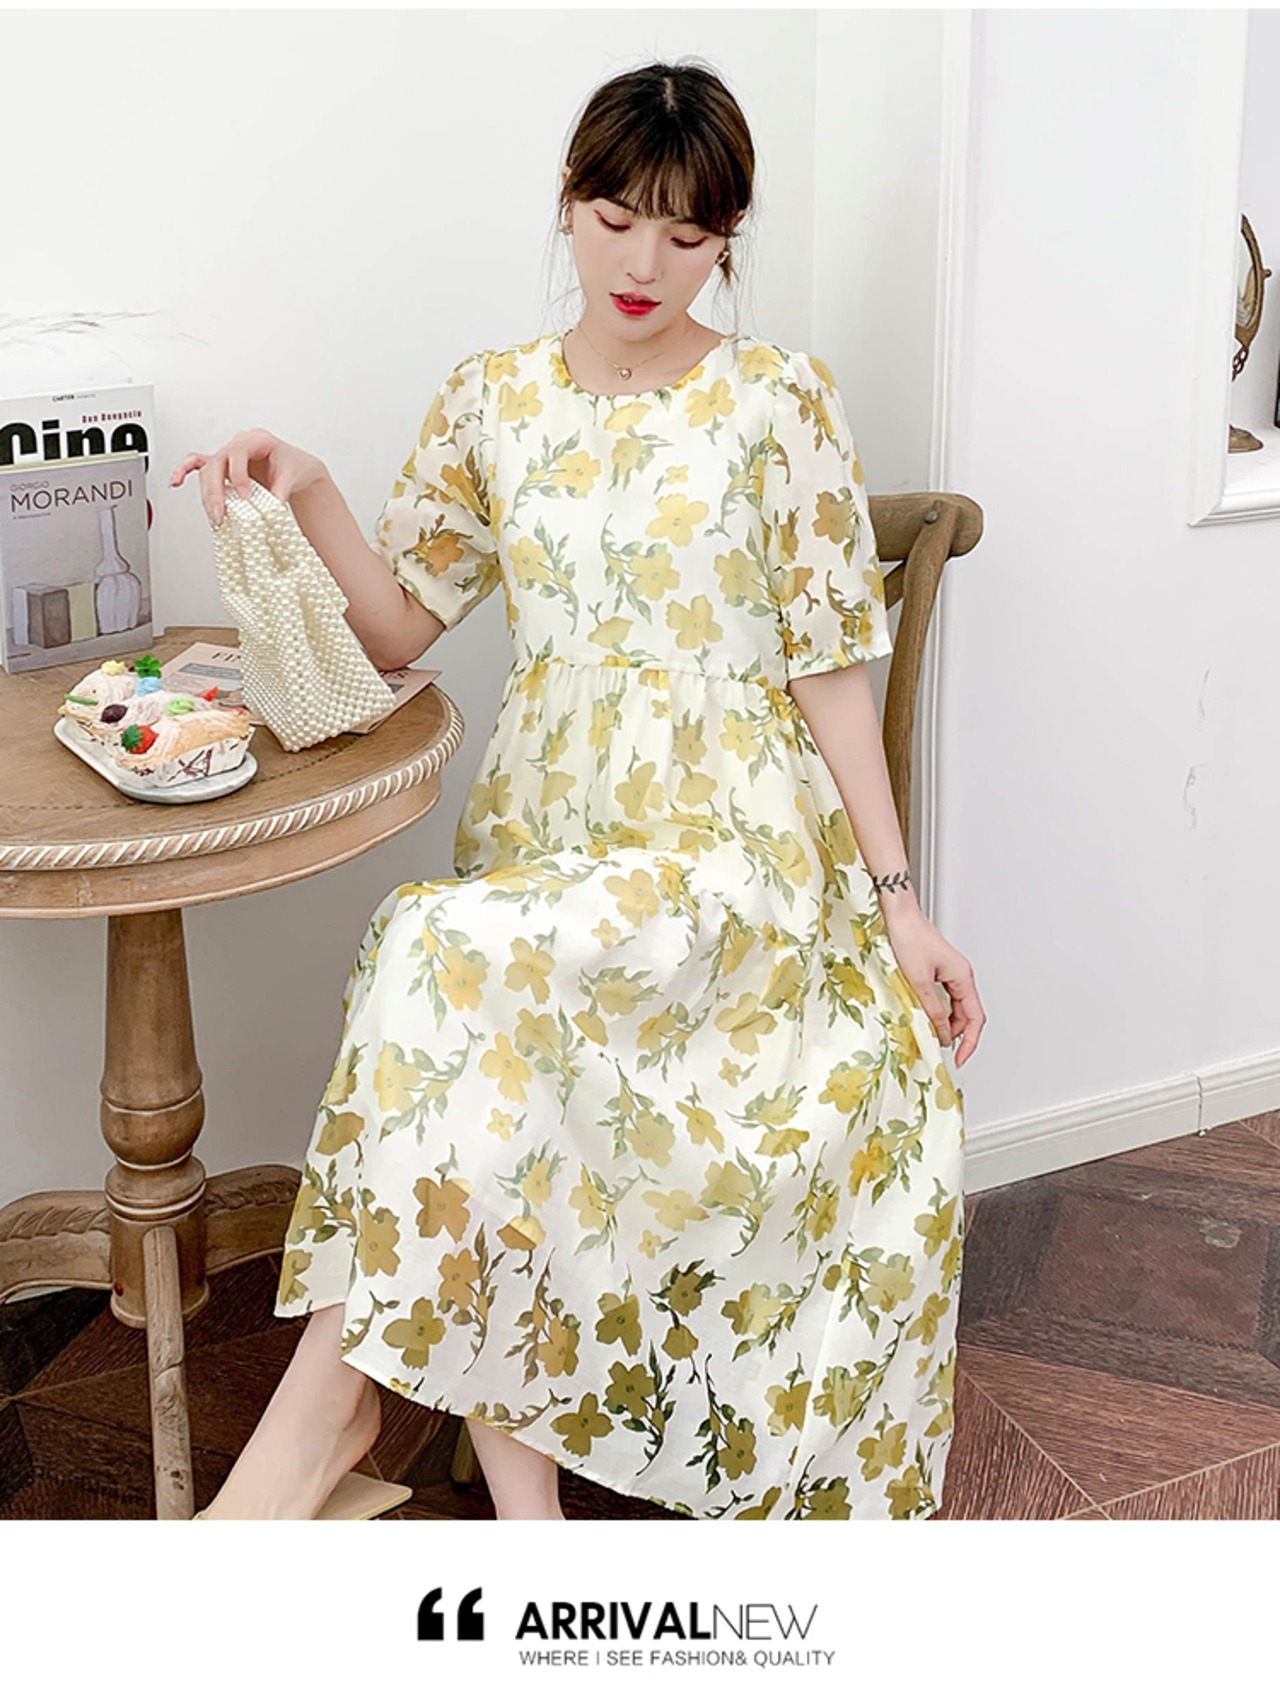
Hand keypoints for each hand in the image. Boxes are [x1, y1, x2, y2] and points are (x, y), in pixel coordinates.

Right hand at [169, 429, 327, 527]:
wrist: (295, 468)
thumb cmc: (293, 466)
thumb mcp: (293, 476)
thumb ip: (281, 491)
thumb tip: (271, 508)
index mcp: (257, 439)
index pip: (238, 453)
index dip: (238, 475)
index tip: (244, 497)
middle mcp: (239, 444)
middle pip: (217, 463)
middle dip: (216, 490)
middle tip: (220, 514)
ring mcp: (228, 454)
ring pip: (208, 470)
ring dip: (207, 494)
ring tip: (214, 516)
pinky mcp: (223, 466)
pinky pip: (197, 464)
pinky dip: (184, 471)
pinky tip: (175, 482)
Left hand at [880, 902, 984, 1068]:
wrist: (897, 915)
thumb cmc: (908, 938)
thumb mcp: (918, 981)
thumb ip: (932, 1009)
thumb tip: (942, 1033)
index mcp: (963, 977)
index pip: (975, 1018)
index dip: (970, 1042)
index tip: (959, 1058)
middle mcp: (961, 975)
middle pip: (968, 1014)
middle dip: (957, 1035)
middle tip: (939, 1048)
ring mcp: (950, 972)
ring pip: (956, 1007)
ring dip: (946, 1023)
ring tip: (930, 1034)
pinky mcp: (938, 970)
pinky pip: (945, 998)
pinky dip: (938, 1011)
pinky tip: (925, 1017)